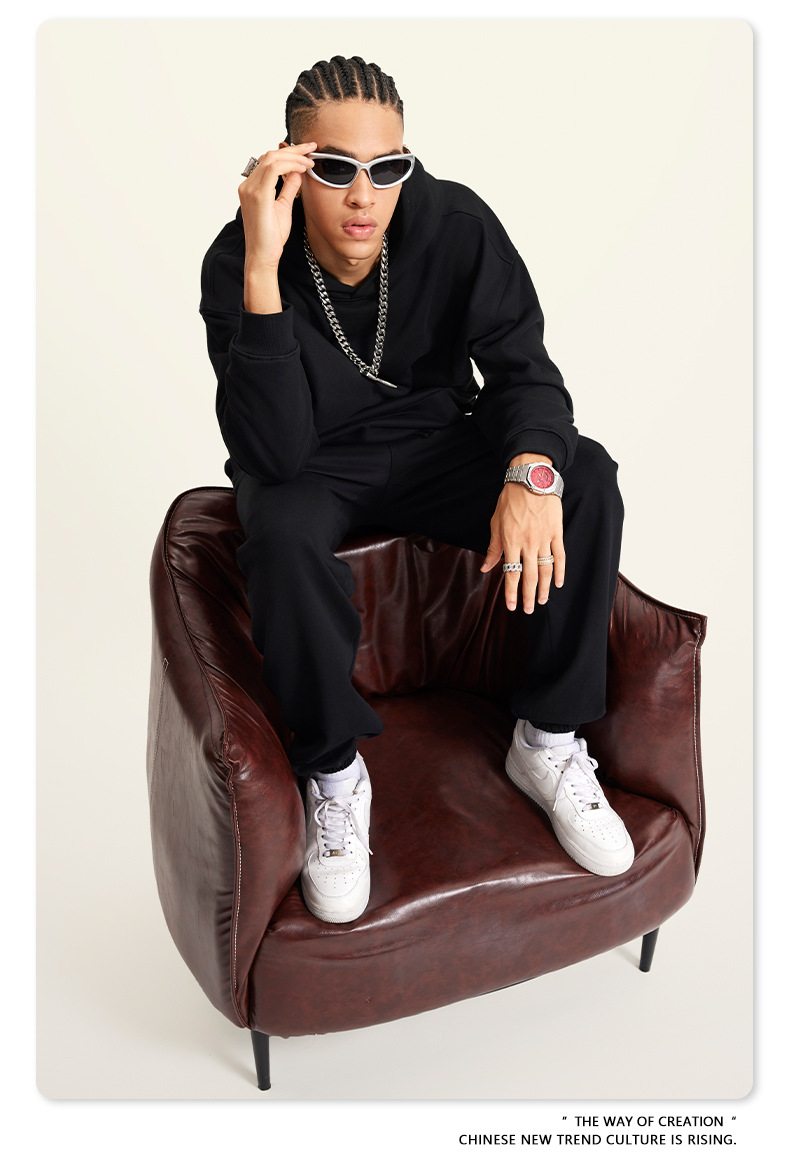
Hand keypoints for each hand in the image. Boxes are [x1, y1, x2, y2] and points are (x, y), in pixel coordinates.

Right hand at [238, 142, 316, 271]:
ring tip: (310, 161)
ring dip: (294, 156)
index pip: (269, 161)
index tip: (307, 153)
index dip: (289, 153)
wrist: (263, 256)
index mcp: (252, 187)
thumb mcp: (284, 206)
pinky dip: (290, 165)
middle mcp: (248, 185)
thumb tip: (298, 172)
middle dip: (293, 150)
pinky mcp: (258, 195)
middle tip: (312, 148)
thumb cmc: (271, 237)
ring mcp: (250, 189)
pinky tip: (303, 168)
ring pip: (272, 158)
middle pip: (270, 155)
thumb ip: (288, 187)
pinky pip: (274, 168)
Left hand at [480, 483, 565, 612]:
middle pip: (529, 576)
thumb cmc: (510, 500)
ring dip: (543, 588)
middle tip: (528, 609)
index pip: (511, 574)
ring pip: (545, 570)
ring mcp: (544, 539)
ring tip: (542, 601)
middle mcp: (528, 543)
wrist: (531, 480)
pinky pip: (560, 556)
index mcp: (511, 542)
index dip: (511, 592)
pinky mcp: (556, 533)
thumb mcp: (496, 523)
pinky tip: (557, 583)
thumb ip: (493, 548)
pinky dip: (560, 571)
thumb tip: (485, 568)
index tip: (512, 606)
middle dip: (528, 596)